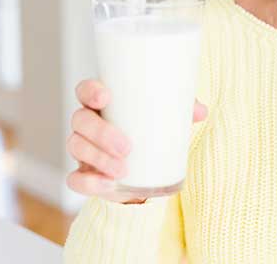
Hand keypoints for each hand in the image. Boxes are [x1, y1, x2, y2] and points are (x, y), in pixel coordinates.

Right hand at [65, 79, 208, 203]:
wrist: (147, 173)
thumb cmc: (152, 134)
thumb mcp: (166, 119)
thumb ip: (182, 110)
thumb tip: (201, 110)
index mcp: (103, 104)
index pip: (85, 90)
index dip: (90, 91)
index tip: (105, 97)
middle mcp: (87, 124)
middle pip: (80, 120)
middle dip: (101, 133)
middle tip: (127, 147)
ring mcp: (83, 149)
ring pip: (76, 147)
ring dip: (98, 158)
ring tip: (123, 169)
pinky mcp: (84, 175)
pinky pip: (75, 179)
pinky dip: (89, 182)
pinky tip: (107, 184)